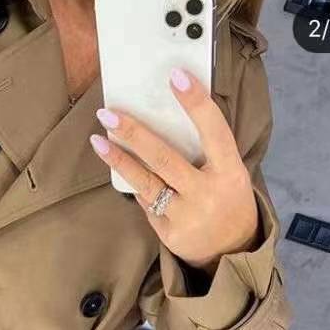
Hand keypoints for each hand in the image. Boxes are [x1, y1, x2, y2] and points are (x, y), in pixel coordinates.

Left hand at [89, 67, 259, 269]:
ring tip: (98, 140)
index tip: (175, 76)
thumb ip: (207, 151)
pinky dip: (137, 186)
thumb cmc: (228, 201)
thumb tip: (165, 119)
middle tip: (108, 113)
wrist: (231, 253)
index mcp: (230, 172)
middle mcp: (207, 194)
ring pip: (146, 183)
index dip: (196, 104)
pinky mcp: (169, 234)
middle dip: (134, 134)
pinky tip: (126, 171)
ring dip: (119, 160)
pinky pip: (146, 203)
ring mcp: (186, 216)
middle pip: (165, 159)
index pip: (214, 130)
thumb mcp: (230, 173)